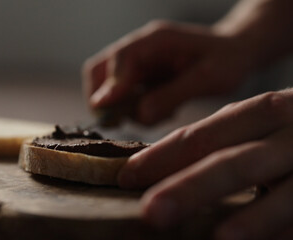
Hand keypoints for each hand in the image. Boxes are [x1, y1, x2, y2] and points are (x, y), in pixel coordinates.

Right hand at [83, 20, 254, 124]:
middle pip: (97, 71)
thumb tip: (139, 114)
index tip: (109, 114)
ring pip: (107, 88)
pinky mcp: (141, 79)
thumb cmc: (227, 60)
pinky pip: (124, 99)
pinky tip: (164, 109)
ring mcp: (138, 65)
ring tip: (163, 111)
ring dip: (125, 109)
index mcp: (154, 41)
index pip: (118, 60)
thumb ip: (172, 95)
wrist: (236, 53)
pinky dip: (135, 111)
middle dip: (102, 100)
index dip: (110, 87)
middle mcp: (139, 50)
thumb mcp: (208, 79)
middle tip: (119, 122)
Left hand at [118, 89, 292, 239]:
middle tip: (152, 212)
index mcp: (261, 111)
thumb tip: (157, 164)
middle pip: (233, 163)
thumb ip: (218, 138)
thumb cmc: (289, 131)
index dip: (162, 157)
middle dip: (191, 188)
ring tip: (218, 239)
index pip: (201, 135)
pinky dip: (283, 231)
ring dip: (250, 219)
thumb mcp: (257, 122)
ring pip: (284, 196)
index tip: (127, 177)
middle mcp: (289, 134)